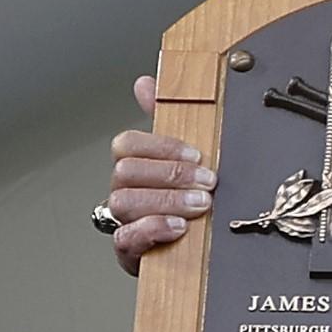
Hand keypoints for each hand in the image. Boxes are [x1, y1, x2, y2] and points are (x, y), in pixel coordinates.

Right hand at [107, 75, 215, 275]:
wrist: (191, 248)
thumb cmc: (183, 198)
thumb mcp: (183, 156)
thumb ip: (166, 119)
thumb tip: (146, 82)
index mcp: (136, 166)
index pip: (127, 145)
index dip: (161, 147)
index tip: (197, 154)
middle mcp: (124, 190)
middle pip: (125, 172)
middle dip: (171, 175)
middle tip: (208, 182)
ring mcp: (124, 219)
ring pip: (124, 202)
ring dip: (166, 201)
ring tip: (199, 206)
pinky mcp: (129, 249)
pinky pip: (126, 237)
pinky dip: (153, 229)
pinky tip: (178, 227)